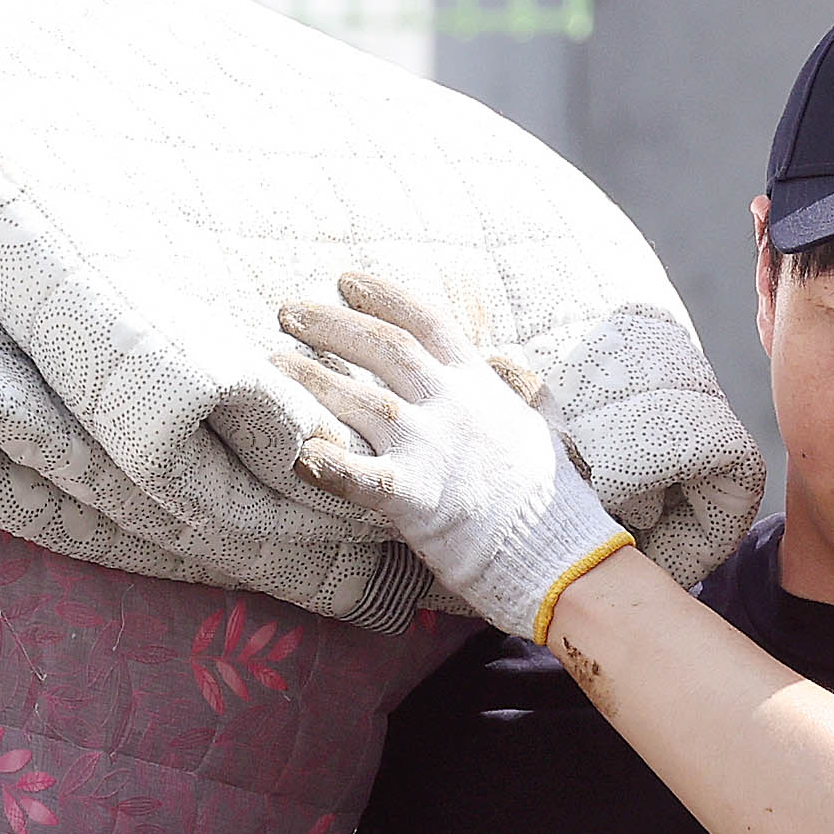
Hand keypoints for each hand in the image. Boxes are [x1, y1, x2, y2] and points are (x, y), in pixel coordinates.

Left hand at [277, 272, 632, 638]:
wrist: (560, 553)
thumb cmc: (553, 494)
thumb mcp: (545, 424)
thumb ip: (522, 387)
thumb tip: (505, 356)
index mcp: (479, 386)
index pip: (426, 322)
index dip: (383, 295)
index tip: (345, 280)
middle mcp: (451, 407)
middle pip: (384, 348)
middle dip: (331, 324)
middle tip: (287, 312)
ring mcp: (432, 450)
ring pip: (361, 402)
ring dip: (312, 379)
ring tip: (272, 362)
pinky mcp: (416, 498)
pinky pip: (360, 476)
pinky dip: (327, 463)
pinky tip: (296, 451)